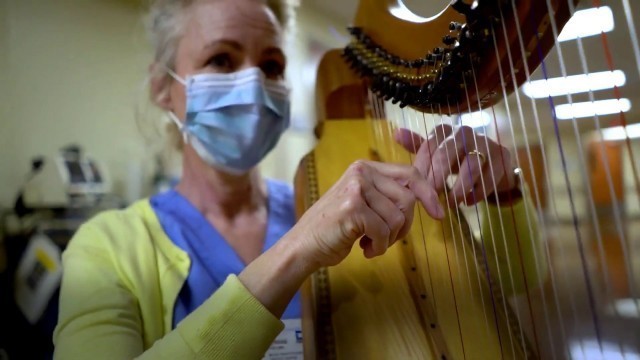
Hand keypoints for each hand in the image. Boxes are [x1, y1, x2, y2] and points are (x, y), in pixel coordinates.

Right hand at [292, 160, 443, 267]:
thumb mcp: (363, 202)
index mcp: (365, 167)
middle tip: (385, 238)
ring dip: (388, 239)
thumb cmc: (336, 228)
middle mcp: (361, 173)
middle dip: (403, 226)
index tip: (438, 214)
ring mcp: (356, 189)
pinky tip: (363, 248)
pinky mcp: (353, 209)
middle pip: (408, 200)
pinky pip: (384, 232)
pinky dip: (378, 247)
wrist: (304, 245)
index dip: (428, 194)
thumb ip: (387, 195)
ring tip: (369, 242)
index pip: (410, 174)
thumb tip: (426, 197)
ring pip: (398, 218)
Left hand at [395, 125, 517, 207]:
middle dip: (438, 177)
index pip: (429, 146)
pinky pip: (491, 176)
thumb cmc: (455, 159)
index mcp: (445, 131)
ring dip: (460, 187)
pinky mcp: (502, 156)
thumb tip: (396, 133)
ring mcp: (485, 143)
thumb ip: (417, 146)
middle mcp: (464, 132)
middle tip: (431, 196)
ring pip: (472, 165)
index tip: (417, 187)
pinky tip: (469, 202)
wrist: (490, 164)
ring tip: (451, 204)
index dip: (423, 168)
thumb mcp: (436, 154)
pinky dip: (479, 192)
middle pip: (448, 153)